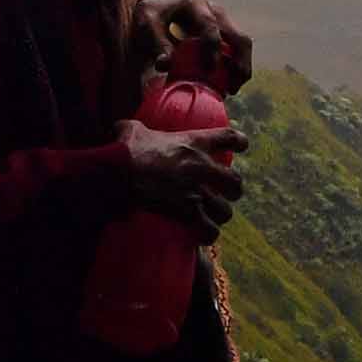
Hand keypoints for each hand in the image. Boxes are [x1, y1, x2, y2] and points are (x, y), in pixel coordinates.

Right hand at [121, 117, 243, 237]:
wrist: (119, 174)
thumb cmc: (126, 149)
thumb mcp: (132, 129)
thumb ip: (137, 128)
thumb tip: (123, 129)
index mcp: (194, 143)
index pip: (230, 137)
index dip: (240, 141)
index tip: (242, 146)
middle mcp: (201, 167)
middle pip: (236, 182)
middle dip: (233, 189)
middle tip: (225, 192)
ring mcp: (196, 191)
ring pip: (226, 211)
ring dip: (220, 214)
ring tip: (212, 215)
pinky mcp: (187, 212)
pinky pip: (209, 230)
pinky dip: (207, 234)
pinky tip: (202, 234)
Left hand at [148, 0, 253, 89]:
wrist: (159, 13)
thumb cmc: (152, 20)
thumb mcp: (149, 27)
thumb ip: (158, 44)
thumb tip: (164, 65)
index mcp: (195, 5)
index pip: (210, 26)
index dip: (212, 49)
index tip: (209, 70)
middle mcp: (215, 12)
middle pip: (238, 37)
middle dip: (239, 63)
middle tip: (231, 87)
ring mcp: (224, 22)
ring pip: (244, 45)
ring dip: (243, 69)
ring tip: (232, 90)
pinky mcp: (227, 34)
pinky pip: (239, 52)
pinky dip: (237, 69)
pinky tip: (228, 87)